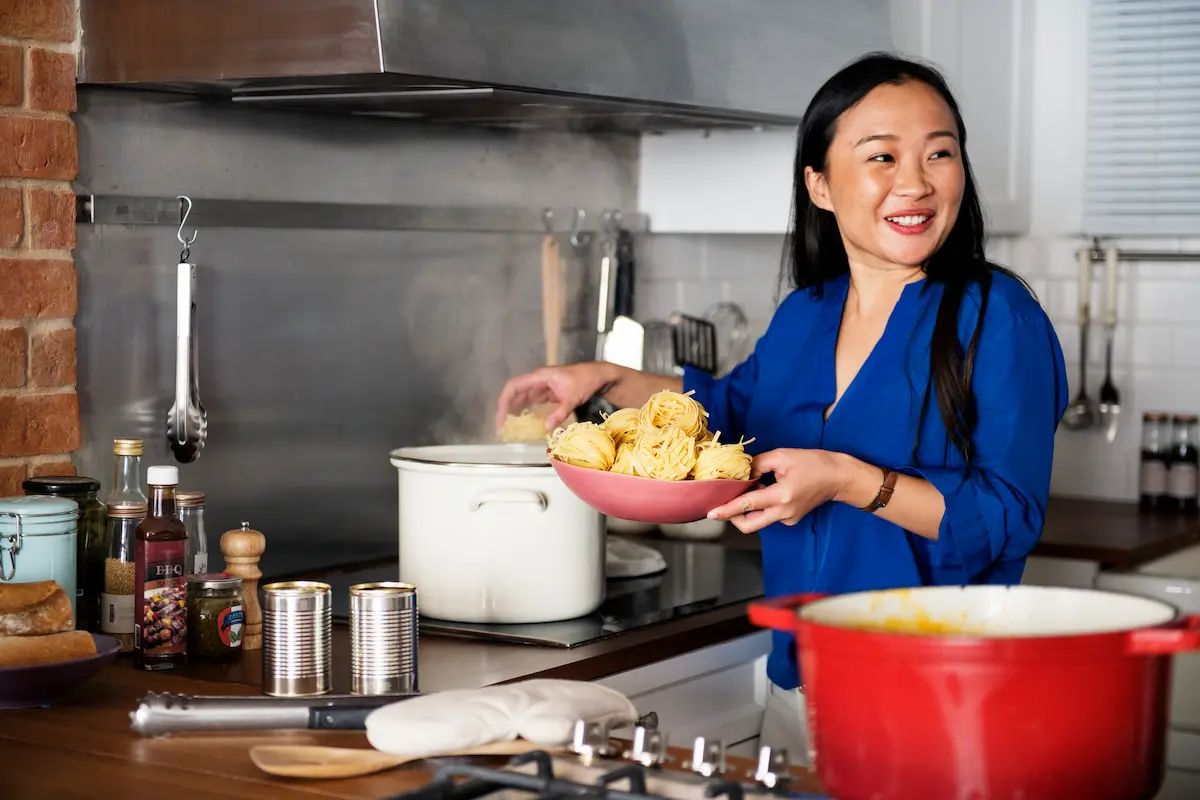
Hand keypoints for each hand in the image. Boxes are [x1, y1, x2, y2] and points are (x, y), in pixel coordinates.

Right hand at [494, 362, 618, 433]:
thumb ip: (560, 413)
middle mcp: (537, 380)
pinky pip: (530, 401)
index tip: (501, 417)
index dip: (504, 401)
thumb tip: (546, 428)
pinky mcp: (547, 393)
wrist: (599, 375)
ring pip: (521, 397)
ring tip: (508, 427)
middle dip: (505, 408)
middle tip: (501, 428)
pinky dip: (524, 411)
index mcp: (540, 376)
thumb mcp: (573, 398)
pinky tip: (521, 422)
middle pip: (514, 392)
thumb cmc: (586, 380)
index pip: (514, 386)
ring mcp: (541, 386)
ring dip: (513, 411)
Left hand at [707, 449, 847, 533]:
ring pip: (758, 520)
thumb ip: (757, 464)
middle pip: (749, 524)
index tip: (711, 514)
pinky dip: (762, 506)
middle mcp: (783, 512)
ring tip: (756, 486)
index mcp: (781, 496)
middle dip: (733, 516)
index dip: (727, 510)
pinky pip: (769, 516)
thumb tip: (741, 473)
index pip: (746, 505)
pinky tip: (768, 489)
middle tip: (726, 501)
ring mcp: (788, 518)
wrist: (838, 477)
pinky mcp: (791, 519)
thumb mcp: (782, 456)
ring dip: (749, 508)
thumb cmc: (813, 463)